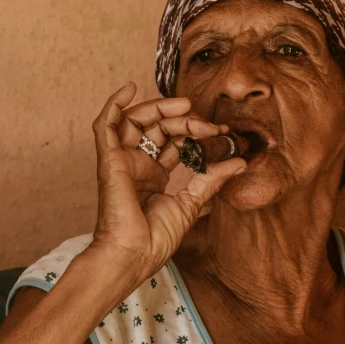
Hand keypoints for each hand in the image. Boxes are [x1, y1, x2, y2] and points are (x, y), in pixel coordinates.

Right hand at [88, 82, 246, 284]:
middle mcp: (137, 165)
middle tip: (207, 123)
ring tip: (184, 106)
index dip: (197, 133)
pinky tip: (130, 88)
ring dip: (159, 108)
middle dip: (184, 120)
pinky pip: (105, 124)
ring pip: (136, 120)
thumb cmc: (155, 239)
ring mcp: (122, 161)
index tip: (221, 133)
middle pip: (159, 128)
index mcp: (154, 176)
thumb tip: (239, 162)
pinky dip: (114, 103)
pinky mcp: (109, 160)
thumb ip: (211, 180)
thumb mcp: (191, 204)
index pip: (175, 143)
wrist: (133, 254)